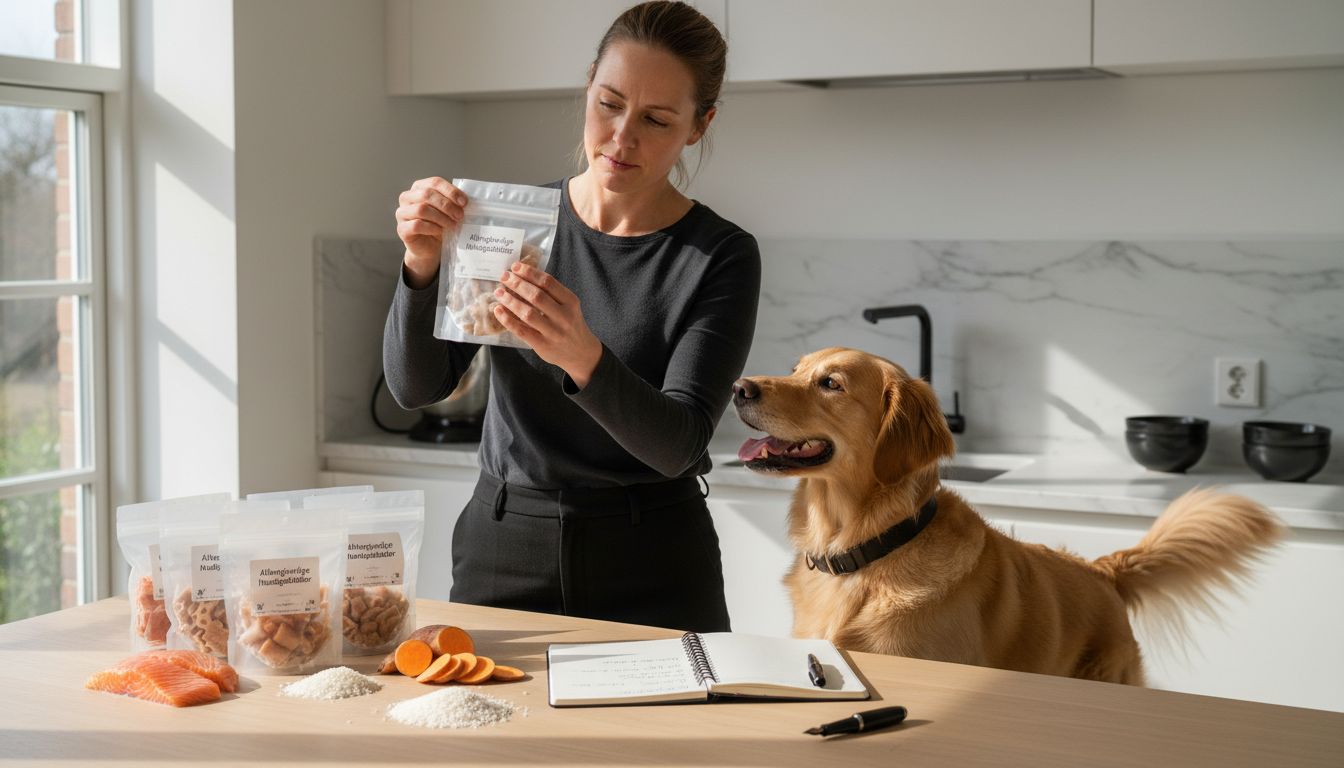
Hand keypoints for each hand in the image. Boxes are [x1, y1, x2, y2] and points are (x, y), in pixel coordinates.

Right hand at [395, 177, 467, 288]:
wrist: (429, 247)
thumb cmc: (438, 225)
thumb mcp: (447, 211)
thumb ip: (453, 202)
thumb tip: (466, 201)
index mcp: (419, 188)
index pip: (434, 182)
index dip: (451, 191)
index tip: (464, 202)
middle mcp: (407, 198)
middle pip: (427, 194)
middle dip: (447, 205)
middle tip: (459, 215)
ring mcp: (402, 213)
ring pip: (421, 209)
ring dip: (441, 217)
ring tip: (452, 224)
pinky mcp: (402, 229)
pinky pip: (416, 225)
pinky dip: (432, 228)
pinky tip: (440, 231)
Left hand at [492, 262, 603, 386]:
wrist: (581, 353)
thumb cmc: (571, 325)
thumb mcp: (569, 306)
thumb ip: (552, 294)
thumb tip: (523, 277)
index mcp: (571, 302)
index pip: (548, 283)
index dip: (530, 273)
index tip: (516, 267)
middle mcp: (564, 316)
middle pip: (536, 296)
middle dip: (517, 284)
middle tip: (504, 276)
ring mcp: (553, 332)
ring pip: (528, 313)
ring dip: (510, 301)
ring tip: (499, 292)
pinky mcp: (543, 345)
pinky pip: (522, 331)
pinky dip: (508, 320)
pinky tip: (498, 311)